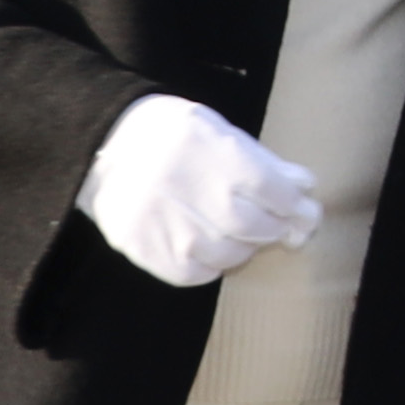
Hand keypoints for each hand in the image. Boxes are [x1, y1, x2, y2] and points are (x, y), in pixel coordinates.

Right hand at [76, 93, 321, 288]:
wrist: (99, 147)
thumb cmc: (168, 135)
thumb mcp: (216, 130)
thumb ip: (261, 160)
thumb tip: (305, 188)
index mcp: (206, 149)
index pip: (272, 189)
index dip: (295, 204)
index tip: (305, 211)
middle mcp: (184, 188)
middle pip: (254, 225)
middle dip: (274, 226)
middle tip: (276, 223)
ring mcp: (163, 224)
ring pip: (230, 253)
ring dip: (245, 246)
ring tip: (237, 230)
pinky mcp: (145, 250)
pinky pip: (198, 274)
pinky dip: (213, 263)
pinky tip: (208, 244)